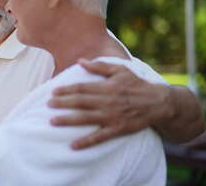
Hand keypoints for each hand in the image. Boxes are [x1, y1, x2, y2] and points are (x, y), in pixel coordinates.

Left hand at [48, 59, 172, 148]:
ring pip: (85, 119)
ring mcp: (112, 117)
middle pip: (80, 102)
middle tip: (47, 105)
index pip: (82, 88)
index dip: (66, 90)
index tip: (53, 92)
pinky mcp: (117, 129)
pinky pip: (99, 137)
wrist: (158, 103)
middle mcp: (107, 102)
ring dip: (68, 121)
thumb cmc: (137, 85)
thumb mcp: (120, 70)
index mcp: (107, 87)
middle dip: (62, 104)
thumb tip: (81, 61)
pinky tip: (72, 145)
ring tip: (52, 121)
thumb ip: (99, 66)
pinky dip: (86, 142)